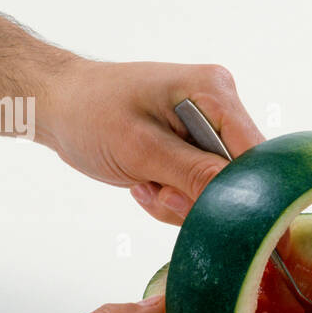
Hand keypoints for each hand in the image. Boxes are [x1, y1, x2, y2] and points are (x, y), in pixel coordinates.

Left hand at [41, 59, 264, 224]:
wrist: (56, 105)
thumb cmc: (88, 112)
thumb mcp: (140, 148)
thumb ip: (193, 173)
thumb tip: (239, 200)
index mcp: (214, 91)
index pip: (255, 153)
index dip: (248, 193)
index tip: (224, 221)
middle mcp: (219, 106)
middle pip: (238, 175)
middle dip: (198, 196)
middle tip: (157, 191)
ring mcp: (207, 128)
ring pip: (217, 189)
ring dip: (180, 200)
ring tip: (143, 183)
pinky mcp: (194, 147)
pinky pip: (199, 187)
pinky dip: (172, 196)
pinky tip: (144, 181)